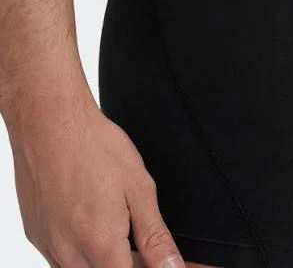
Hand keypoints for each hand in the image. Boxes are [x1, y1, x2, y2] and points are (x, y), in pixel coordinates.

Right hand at [7, 98, 184, 267]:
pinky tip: (90, 218)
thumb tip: (172, 266)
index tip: (158, 258)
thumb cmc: (94, 148)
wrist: (51, 123)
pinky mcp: (36, 233)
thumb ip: (155, 236)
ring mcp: (48, 245)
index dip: (150, 267)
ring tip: (115, 221)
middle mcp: (69, 253)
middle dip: (128, 262)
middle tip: (138, 235)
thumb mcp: (139, 189)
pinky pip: (61, 257)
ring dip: (104, 257)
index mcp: (101, 245)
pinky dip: (81, 248)